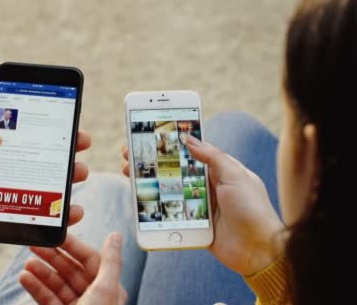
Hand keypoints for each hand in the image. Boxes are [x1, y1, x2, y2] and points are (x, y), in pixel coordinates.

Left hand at [0, 116, 91, 265]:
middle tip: (82, 145)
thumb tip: (0, 136)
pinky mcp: (16, 219)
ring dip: (70, 178)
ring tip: (81, 173)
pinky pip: (44, 214)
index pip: (23, 136)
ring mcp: (13, 196)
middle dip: (66, 150)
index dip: (45, 128)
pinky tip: (74, 209)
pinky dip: (63, 213)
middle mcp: (5, 173)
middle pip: (43, 158)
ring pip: (49, 184)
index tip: (65, 122)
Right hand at [20, 233, 127, 304]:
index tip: (55, 235)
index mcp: (109, 288)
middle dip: (52, 258)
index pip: (90, 259)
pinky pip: (47, 299)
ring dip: (41, 272)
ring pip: (56, 284)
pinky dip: (36, 288)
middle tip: (34, 246)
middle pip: (71, 270)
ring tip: (27, 264)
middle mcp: (93, 297)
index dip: (73, 246)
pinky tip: (25, 278)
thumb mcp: (105, 290)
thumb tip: (116, 236)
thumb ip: (110, 262)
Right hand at [121, 137, 284, 275]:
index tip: (150, 134)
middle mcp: (207, 186)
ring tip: (128, 171)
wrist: (259, 251)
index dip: (170, 143)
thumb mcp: (236, 177)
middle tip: (129, 152)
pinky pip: (169, 213)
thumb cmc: (253, 210)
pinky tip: (138, 197)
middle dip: (151, 161)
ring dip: (148, 181)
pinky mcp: (192, 225)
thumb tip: (190, 138)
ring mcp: (198, 206)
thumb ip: (213, 157)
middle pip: (173, 170)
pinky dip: (154, 206)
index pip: (190, 152)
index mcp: (220, 171)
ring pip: (167, 190)